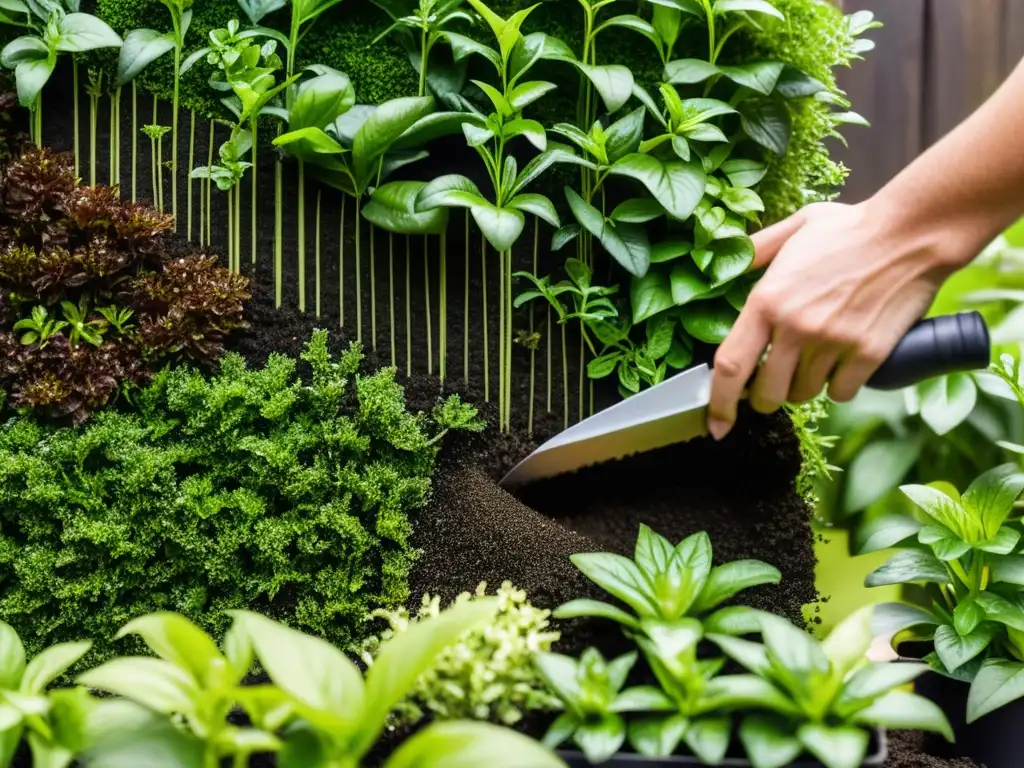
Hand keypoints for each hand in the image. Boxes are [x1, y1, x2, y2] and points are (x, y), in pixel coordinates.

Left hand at [706, 200, 960, 440]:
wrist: (912, 233)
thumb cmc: (852, 227)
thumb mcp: (794, 227)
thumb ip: (757, 249)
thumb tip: (730, 265)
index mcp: (767, 300)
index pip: (731, 366)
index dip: (719, 403)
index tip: (717, 425)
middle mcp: (795, 327)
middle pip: (767, 394)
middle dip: (765, 397)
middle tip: (774, 383)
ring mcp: (832, 343)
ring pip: (804, 394)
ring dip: (803, 386)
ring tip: (815, 358)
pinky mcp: (868, 354)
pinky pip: (840, 393)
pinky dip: (838, 385)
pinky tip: (843, 361)